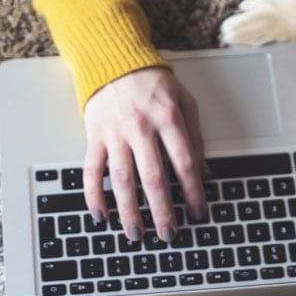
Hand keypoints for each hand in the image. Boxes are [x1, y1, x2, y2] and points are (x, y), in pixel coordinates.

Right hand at [82, 67, 206, 243]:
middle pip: (154, 177)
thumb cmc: (152, 82)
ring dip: (129, 211)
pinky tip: (100, 214)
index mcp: (168, 117)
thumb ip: (195, 134)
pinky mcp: (95, 135)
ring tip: (136, 234)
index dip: (193, 191)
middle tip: (169, 234)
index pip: (184, 162)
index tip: (198, 211)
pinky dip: (93, 195)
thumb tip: (204, 171)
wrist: (114, 61)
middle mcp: (141, 127)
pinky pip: (91, 170)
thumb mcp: (184, 100)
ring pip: (122, 179)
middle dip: (162, 211)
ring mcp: (115, 133)